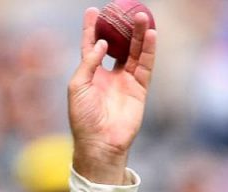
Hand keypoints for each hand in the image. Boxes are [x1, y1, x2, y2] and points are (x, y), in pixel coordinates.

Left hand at [68, 7, 156, 183]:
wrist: (99, 142)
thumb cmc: (83, 118)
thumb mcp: (77, 87)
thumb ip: (88, 63)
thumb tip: (102, 44)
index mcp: (90, 75)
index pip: (91, 46)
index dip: (92, 29)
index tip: (93, 11)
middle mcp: (108, 75)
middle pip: (117, 45)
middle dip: (120, 27)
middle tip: (124, 9)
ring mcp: (125, 81)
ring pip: (134, 52)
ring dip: (138, 34)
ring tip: (141, 16)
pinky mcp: (139, 89)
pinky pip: (145, 65)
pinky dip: (148, 50)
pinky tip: (150, 35)